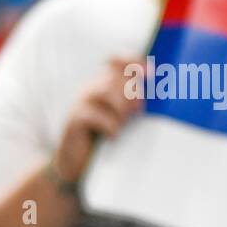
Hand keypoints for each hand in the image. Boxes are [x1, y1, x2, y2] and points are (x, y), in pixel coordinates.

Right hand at [52, 57, 144, 185]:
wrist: (76, 164)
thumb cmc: (103, 140)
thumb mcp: (120, 119)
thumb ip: (132, 105)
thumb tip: (152, 98)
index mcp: (103, 85)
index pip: (118, 63)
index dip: (134, 63)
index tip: (151, 74)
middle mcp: (90, 89)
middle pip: (115, 77)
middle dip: (132, 92)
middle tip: (138, 110)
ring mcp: (80, 103)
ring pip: (106, 90)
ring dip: (121, 107)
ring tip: (124, 123)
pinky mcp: (74, 120)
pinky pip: (95, 115)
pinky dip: (110, 126)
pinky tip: (113, 136)